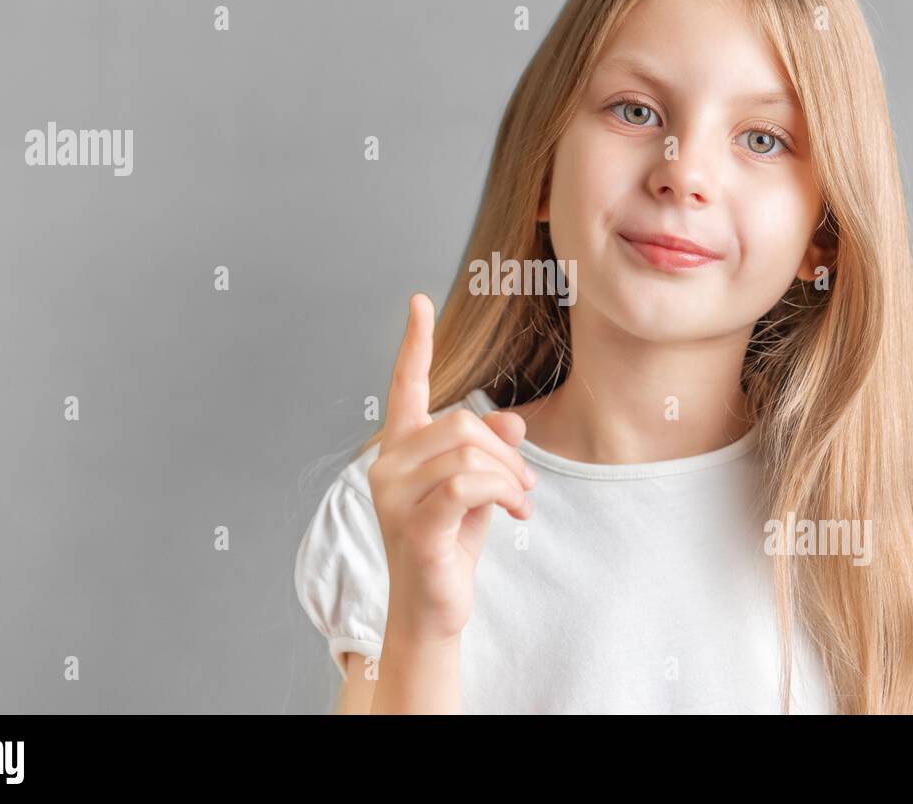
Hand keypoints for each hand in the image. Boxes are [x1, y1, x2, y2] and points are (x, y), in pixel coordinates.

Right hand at [368, 292, 536, 645]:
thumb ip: (488, 451)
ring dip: (509, 476)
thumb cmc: (450, 546)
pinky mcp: (416, 526)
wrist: (432, 611)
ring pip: (468, 454)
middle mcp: (388, 466)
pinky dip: (503, 493)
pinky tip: (517, 513)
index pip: (404, 387)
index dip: (414, 344)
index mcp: (399, 450)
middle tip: (524, 484)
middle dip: (504, 452)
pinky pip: (467, 486)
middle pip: (461, 424)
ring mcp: (395, 497)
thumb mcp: (477, 489)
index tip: (419, 302)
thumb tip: (513, 422)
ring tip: (521, 502)